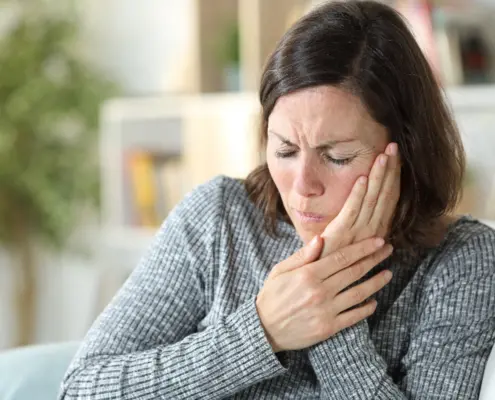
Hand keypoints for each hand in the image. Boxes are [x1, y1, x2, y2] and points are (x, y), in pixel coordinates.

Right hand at [256, 236, 392, 352]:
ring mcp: (326, 310)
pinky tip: (374, 302)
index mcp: (308, 274)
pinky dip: (366, 308)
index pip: (342, 257)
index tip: (378, 241)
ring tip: (388, 274)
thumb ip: (302, 255)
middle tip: (388, 251)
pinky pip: (354, 316)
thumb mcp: (280, 271)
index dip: (363, 248)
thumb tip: (321, 238)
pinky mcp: (328, 328)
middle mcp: (320, 291)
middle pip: (354, 272)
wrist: (264, 329)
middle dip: (374, 259)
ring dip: (376, 282)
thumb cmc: (272, 296)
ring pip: (359, 293)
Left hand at [321, 142, 400, 255]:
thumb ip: (363, 229)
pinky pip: (351, 210)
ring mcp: (357, 232)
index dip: (393, 177)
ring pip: (372, 199)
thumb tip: (380, 229)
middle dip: (389, 170)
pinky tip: (363, 178)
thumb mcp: (353, 241)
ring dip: (378, 177)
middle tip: (394, 146)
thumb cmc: (333, 258)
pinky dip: (357, 194)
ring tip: (384, 155)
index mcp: (376, 230)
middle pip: (384, 195)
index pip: (389, 198)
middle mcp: (371, 230)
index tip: (396, 156)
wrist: (318, 279)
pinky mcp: (340, 234)